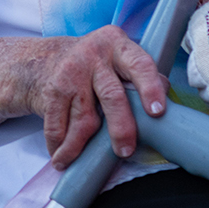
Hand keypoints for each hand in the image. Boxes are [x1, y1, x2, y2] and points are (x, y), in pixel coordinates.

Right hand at [31, 26, 167, 168]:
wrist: (41, 58)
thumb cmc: (91, 65)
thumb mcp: (116, 59)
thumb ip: (139, 75)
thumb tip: (167, 96)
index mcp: (118, 45)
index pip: (139, 65)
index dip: (150, 88)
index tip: (157, 112)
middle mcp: (94, 55)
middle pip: (112, 96)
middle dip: (121, 128)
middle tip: (125, 151)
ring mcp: (71, 72)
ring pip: (84, 119)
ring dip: (80, 147)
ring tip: (79, 162)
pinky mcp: (52, 90)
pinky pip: (58, 125)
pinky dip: (59, 145)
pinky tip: (61, 156)